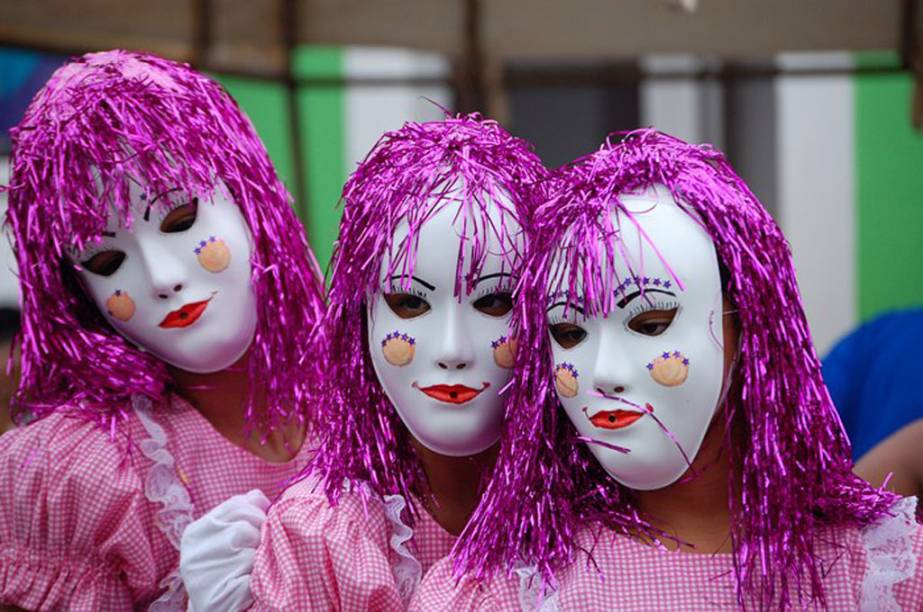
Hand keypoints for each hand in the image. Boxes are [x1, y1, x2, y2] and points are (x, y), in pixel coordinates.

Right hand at [180, 489, 269, 611]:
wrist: (217, 606)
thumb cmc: (226, 564)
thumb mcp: (226, 532)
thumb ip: (241, 511)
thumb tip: (258, 495)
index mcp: (195, 532)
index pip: (235, 505)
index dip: (256, 512)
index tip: (261, 522)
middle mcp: (194, 552)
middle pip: (243, 526)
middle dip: (260, 534)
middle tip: (259, 546)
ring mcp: (203, 576)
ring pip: (250, 552)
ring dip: (259, 557)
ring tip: (253, 565)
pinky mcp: (218, 597)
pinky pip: (253, 579)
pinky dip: (259, 580)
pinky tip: (249, 582)